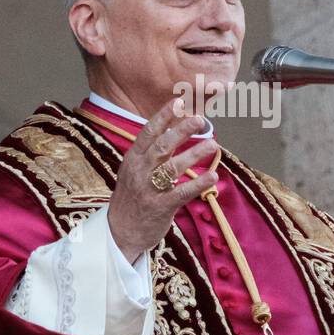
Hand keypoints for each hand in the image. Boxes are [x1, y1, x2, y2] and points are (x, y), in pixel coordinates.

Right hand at [107, 97, 219, 262]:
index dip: (164, 116)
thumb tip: (172, 131)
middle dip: (181, 131)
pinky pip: (181, 193)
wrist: (120, 232)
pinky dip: (198, 184)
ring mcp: (149, 190)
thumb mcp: (133, 171)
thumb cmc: (131, 198)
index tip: (179, 101)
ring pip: (173, 167)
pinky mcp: (160, 207)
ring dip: (194, 154)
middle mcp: (139, 171)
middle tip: (199, 119)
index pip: (148, 132)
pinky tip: (213, 176)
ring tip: (213, 145)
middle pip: (162, 146)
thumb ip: (150, 153)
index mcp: (133, 159)